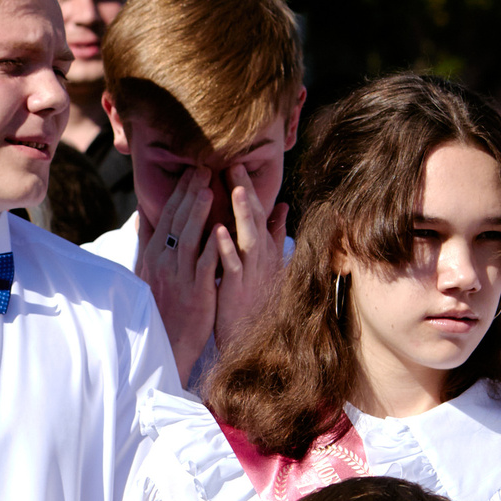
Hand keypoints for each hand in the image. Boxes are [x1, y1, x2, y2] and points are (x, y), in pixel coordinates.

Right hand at [134, 167, 219, 366]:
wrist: (167, 342)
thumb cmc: (159, 306)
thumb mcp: (146, 271)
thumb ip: (146, 240)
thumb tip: (141, 213)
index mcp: (154, 255)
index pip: (166, 216)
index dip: (179, 192)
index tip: (191, 170)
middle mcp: (164, 262)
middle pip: (176, 221)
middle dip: (189, 193)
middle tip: (203, 167)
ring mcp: (179, 277)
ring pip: (188, 238)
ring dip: (198, 213)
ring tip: (208, 189)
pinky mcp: (196, 292)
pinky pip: (204, 265)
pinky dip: (212, 246)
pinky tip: (221, 229)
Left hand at [210, 164, 291, 356]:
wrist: (251, 339)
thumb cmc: (254, 298)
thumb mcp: (266, 263)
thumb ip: (274, 233)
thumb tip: (282, 205)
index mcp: (263, 249)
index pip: (257, 212)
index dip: (248, 188)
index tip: (236, 162)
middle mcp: (261, 258)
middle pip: (255, 218)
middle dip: (247, 191)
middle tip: (234, 162)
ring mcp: (251, 273)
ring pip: (249, 239)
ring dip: (244, 214)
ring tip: (238, 189)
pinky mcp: (238, 290)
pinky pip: (233, 267)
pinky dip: (226, 248)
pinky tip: (218, 231)